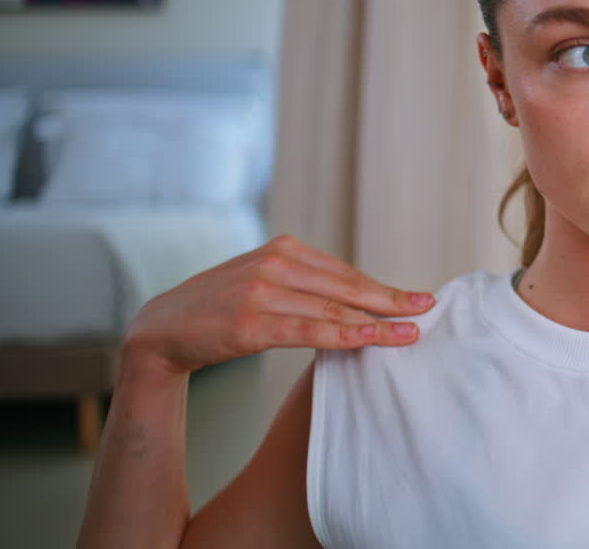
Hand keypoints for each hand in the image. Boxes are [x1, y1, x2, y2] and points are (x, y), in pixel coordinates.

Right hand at [122, 235, 433, 376]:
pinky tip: (369, 340)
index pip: (345, 273)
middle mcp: (276, 264)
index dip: (383, 288)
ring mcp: (261, 291)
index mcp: (284, 250)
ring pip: (333, 309)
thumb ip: (305, 284)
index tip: (418, 299)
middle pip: (346, 287)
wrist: (162, 330)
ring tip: (409, 333)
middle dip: (391, 301)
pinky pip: (307, 330)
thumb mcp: (265, 284)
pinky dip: (343, 335)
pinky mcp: (249, 321)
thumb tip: (359, 299)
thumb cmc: (221, 309)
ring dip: (376, 323)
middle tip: (426, 310)